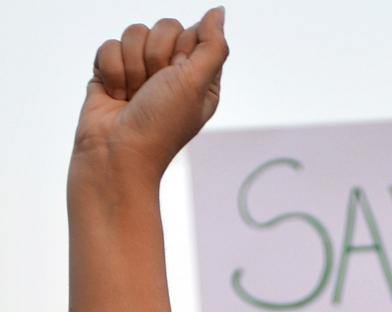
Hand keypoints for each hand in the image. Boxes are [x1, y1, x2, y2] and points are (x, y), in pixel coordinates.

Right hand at [73, 9, 228, 180]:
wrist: (117, 154)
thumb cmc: (161, 125)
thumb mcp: (197, 84)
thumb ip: (213, 45)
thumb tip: (218, 11)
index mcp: (199, 77)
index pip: (193, 31)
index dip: (182, 50)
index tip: (178, 76)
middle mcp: (171, 72)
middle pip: (163, 26)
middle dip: (156, 58)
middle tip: (154, 89)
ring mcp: (140, 71)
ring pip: (133, 32)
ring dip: (132, 68)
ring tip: (133, 97)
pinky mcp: (111, 72)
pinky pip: (108, 46)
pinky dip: (111, 72)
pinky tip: (116, 96)